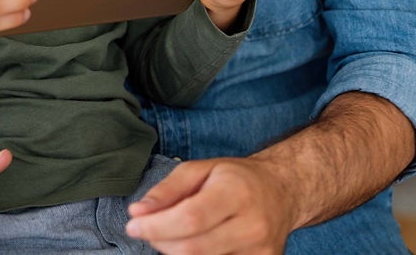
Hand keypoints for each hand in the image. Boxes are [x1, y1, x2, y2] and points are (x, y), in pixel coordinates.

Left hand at [125, 156, 296, 254]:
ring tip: (170, 233)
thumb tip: (138, 212)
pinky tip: (190, 243)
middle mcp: (253, 225)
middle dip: (160, 241)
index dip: (157, 226)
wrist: (282, 192)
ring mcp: (261, 252)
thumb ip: (167, 189)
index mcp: (237, 193)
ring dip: (174, 251)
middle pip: (194, 247)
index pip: (191, 218)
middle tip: (146, 230)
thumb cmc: (236, 178)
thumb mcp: (200, 169)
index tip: (133, 225)